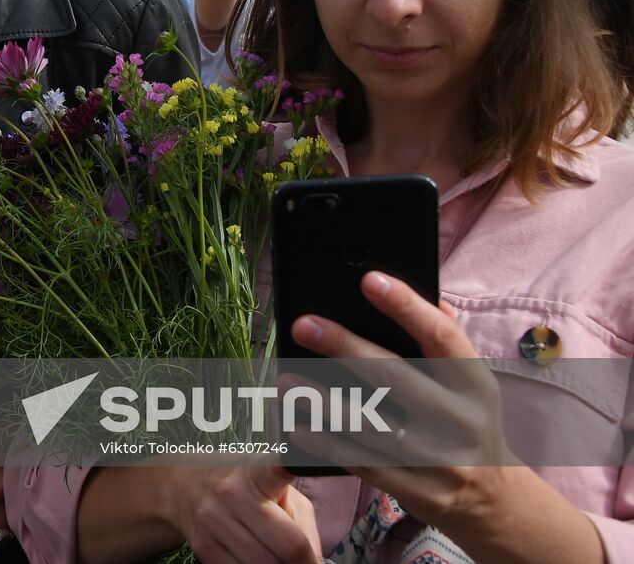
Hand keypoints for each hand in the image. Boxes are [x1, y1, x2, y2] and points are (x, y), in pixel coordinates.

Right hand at [179, 464, 319, 563]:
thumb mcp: (278, 490)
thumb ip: (302, 524)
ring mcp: (214, 521)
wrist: (184, 485)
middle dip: (303, 563)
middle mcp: (232, 494)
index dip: (285, 466)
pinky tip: (260, 561)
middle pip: (286, 547)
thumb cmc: (242, 487)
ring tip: (283, 561)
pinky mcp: (203, 546)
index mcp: (257, 473)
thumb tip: (315, 563)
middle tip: (307, 563)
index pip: (274, 471)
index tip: (292, 461)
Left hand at [289, 272, 510, 525]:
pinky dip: (329, 444)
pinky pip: (366, 464)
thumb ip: (447, 340)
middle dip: (344, 347)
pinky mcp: (421, 491)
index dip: (407, 306)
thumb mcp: (471, 384)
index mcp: (476, 383)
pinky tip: (299, 425)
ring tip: (286, 378)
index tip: (369, 279)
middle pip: (396, 377)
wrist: (493, 499)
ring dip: (323, 400)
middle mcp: (462, 420)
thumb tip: (426, 294)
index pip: (442, 336)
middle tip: (303, 325)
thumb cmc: (466, 421)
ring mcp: (442, 459)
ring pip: (373, 424)